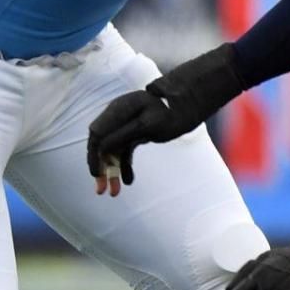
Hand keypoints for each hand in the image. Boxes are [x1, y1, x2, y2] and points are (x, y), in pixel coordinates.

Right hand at [87, 45, 243, 195]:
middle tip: (102, 191)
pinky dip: (125, 165)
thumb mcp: (151, 125)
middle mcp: (117, 117)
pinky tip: (129, 180)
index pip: (96, 136)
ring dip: (113, 171)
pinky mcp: (136, 131)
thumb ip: (123, 136)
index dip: (94, 157)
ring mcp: (126, 124)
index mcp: (117, 111)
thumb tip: (101, 149)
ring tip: (114, 193)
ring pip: (113, 150)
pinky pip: (125, 150)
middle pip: (102, 145)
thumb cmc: (176, 110)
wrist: (195, 96)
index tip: (96, 176)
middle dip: (101, 168)